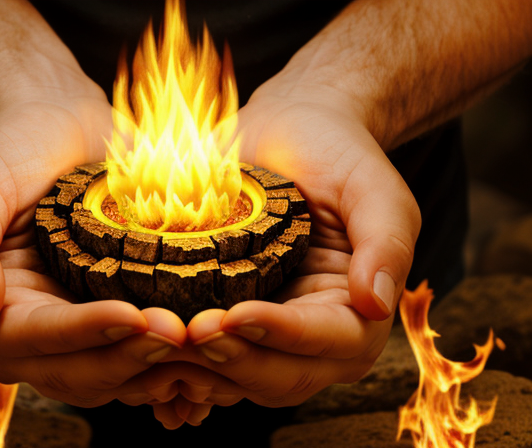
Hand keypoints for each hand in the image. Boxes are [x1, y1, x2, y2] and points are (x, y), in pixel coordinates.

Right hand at [0, 86, 185, 405]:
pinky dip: (177, 360)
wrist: (66, 127)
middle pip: (78, 373)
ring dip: (160, 368)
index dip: (81, 335)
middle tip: (180, 334)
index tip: (130, 317)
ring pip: (118, 377)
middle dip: (129, 359)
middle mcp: (39, 333)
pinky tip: (213, 345)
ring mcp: (86, 331)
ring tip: (205, 343)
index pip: (31, 341)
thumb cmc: (16, 148)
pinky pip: (148, 358)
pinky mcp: (125, 319)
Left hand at [172, 79, 420, 408]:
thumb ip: (386, 244)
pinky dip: (180, 363)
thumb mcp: (372, 187)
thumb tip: (376, 305)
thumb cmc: (335, 152)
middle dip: (235, 361)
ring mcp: (270, 335)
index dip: (282, 336)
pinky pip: (208, 361)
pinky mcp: (232, 322)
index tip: (235, 316)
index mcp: (360, 312)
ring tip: (157, 345)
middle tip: (188, 334)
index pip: (328, 341)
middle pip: (281, 377)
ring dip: (200, 370)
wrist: (289, 130)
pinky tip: (145, 347)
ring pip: (239, 380)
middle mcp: (317, 337)